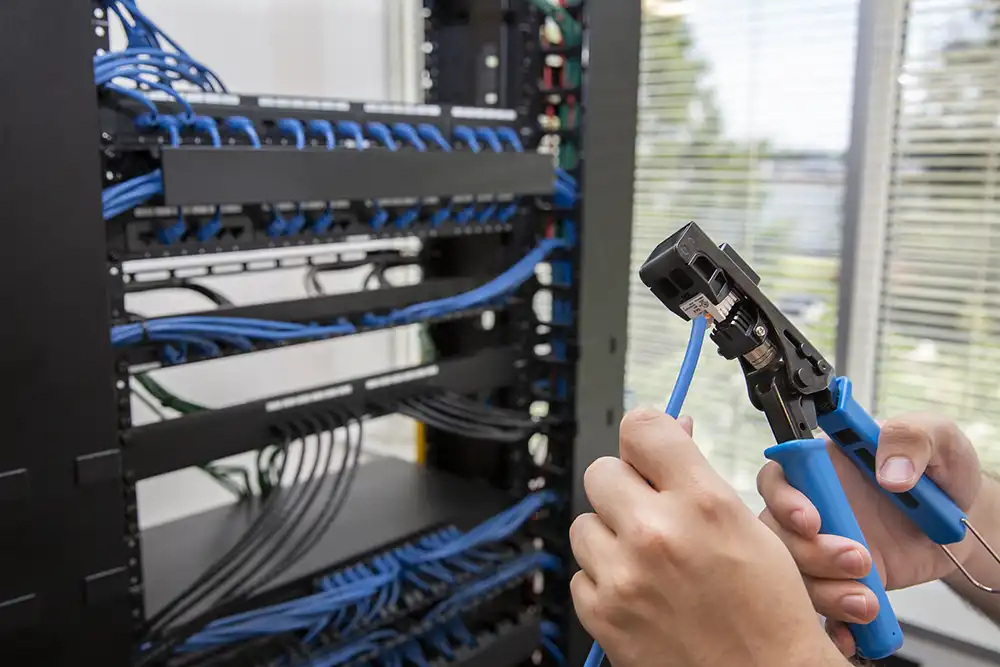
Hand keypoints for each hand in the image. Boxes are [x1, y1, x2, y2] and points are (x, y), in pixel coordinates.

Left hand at [570, 409, 846, 666]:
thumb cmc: (769, 614)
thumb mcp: (751, 528)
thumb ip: (698, 476)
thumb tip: (671, 429)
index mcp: (703, 504)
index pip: (642, 427)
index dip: (646, 435)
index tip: (649, 449)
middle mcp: (658, 533)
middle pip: (602, 471)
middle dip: (624, 487)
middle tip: (650, 511)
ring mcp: (624, 576)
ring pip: (585, 523)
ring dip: (611, 536)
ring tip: (650, 560)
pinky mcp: (602, 614)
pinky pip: (581, 573)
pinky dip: (604, 581)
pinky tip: (641, 592)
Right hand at [757, 413, 984, 654]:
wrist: (966, 523)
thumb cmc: (942, 471)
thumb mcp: (936, 438)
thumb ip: (911, 439)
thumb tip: (891, 472)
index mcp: (822, 467)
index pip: (777, 479)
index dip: (783, 501)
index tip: (812, 521)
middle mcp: (815, 508)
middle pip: (777, 535)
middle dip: (811, 554)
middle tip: (858, 559)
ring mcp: (826, 548)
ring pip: (796, 576)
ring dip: (826, 592)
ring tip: (867, 599)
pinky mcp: (843, 582)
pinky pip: (824, 608)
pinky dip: (835, 624)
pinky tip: (854, 630)